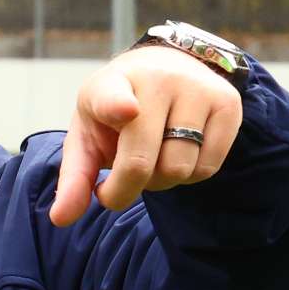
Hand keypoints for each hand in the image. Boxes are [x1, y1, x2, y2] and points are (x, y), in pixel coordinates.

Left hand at [49, 44, 242, 227]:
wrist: (166, 70)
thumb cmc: (116, 115)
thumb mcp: (87, 138)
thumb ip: (74, 179)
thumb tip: (60, 219)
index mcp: (111, 84)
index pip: (113, 97)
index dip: (117, 106)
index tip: (126, 111)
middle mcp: (158, 79)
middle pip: (143, 162)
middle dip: (126, 189)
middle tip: (120, 182)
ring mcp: (198, 89)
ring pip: (179, 169)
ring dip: (160, 182)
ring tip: (153, 159)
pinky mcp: (228, 103)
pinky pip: (208, 168)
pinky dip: (189, 176)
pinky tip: (178, 154)